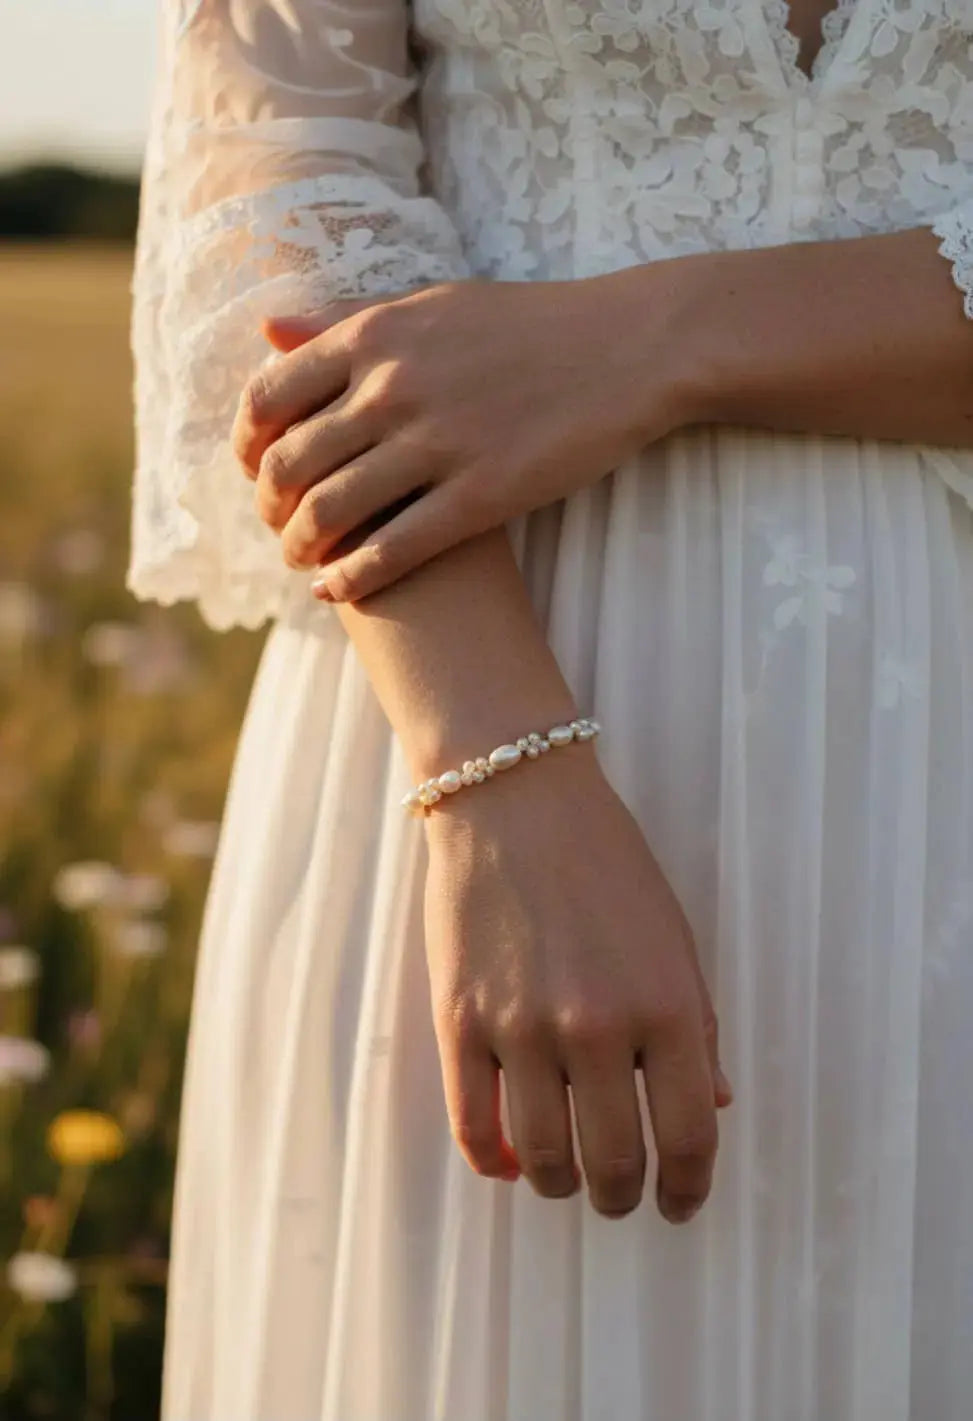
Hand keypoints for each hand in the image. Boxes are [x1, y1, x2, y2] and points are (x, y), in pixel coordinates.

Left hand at [232, 267, 693, 600]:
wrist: (628, 348)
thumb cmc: (529, 325)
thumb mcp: (430, 306)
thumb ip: (348, 324)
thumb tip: (268, 333)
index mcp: (375, 335)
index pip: (268, 400)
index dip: (248, 448)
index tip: (256, 472)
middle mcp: (394, 387)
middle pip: (290, 465)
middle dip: (270, 510)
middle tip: (278, 530)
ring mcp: (438, 443)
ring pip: (331, 514)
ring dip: (301, 550)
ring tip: (303, 564)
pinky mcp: (482, 496)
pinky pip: (392, 550)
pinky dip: (351, 578)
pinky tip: (337, 591)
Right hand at [421, 744, 731, 1222]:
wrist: (514, 798)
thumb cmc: (604, 861)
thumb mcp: (673, 938)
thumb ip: (695, 1028)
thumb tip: (710, 1105)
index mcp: (667, 1005)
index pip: (689, 1135)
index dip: (688, 1188)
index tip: (679, 1203)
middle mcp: (598, 1027)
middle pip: (613, 1164)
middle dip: (622, 1197)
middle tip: (620, 1195)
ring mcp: (522, 1028)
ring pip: (543, 1158)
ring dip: (560, 1186)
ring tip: (566, 1179)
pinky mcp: (459, 1021)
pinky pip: (473, 1126)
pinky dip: (493, 1161)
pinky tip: (508, 1159)